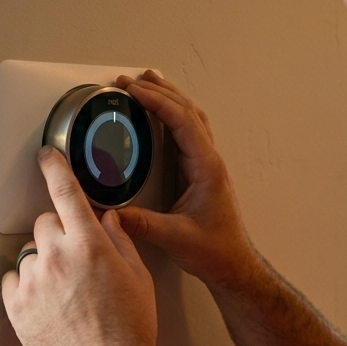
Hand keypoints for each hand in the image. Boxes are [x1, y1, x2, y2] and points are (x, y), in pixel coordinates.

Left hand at [1, 147, 159, 345]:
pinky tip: (49, 306)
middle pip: (44, 224)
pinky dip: (26, 287)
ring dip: (44, 265)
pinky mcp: (15, 305)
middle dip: (58, 235)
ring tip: (66, 295)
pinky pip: (13, 280)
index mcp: (89, 244)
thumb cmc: (130, 331)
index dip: (54, 168)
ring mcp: (33, 281)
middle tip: (75, 263)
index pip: (65, 192)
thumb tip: (106, 221)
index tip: (46, 156)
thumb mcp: (138, 278)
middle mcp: (56, 256)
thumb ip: (120, 241)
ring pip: (30, 254)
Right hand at [115, 71, 259, 291]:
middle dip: (159, 91)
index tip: (133, 90)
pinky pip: (187, 132)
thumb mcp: (175, 238)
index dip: (157, 102)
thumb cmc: (215, 251)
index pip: (182, 122)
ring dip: (169, 98)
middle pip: (187, 111)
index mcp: (207, 168)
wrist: (234, 265)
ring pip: (191, 118)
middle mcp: (209, 161)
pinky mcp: (200, 172)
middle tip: (131, 80)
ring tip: (147, 82)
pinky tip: (160, 114)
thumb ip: (142, 224)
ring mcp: (206, 165)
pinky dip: (172, 115)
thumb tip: (112, 213)